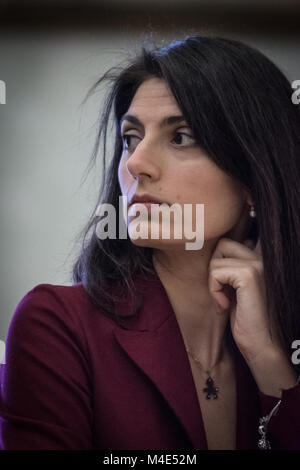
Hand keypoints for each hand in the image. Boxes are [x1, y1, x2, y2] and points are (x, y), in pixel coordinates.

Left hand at [208, 236, 279, 360]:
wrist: (262, 345)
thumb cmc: (247, 320)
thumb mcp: (237, 288)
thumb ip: (233, 269)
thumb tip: (220, 249)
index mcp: (261, 259)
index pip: (230, 242)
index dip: (218, 262)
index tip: (223, 288)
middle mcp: (262, 258)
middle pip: (222, 244)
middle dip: (215, 268)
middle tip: (222, 292)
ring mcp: (257, 265)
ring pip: (216, 259)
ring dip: (213, 283)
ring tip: (225, 301)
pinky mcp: (249, 276)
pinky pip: (216, 272)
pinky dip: (214, 291)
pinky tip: (226, 306)